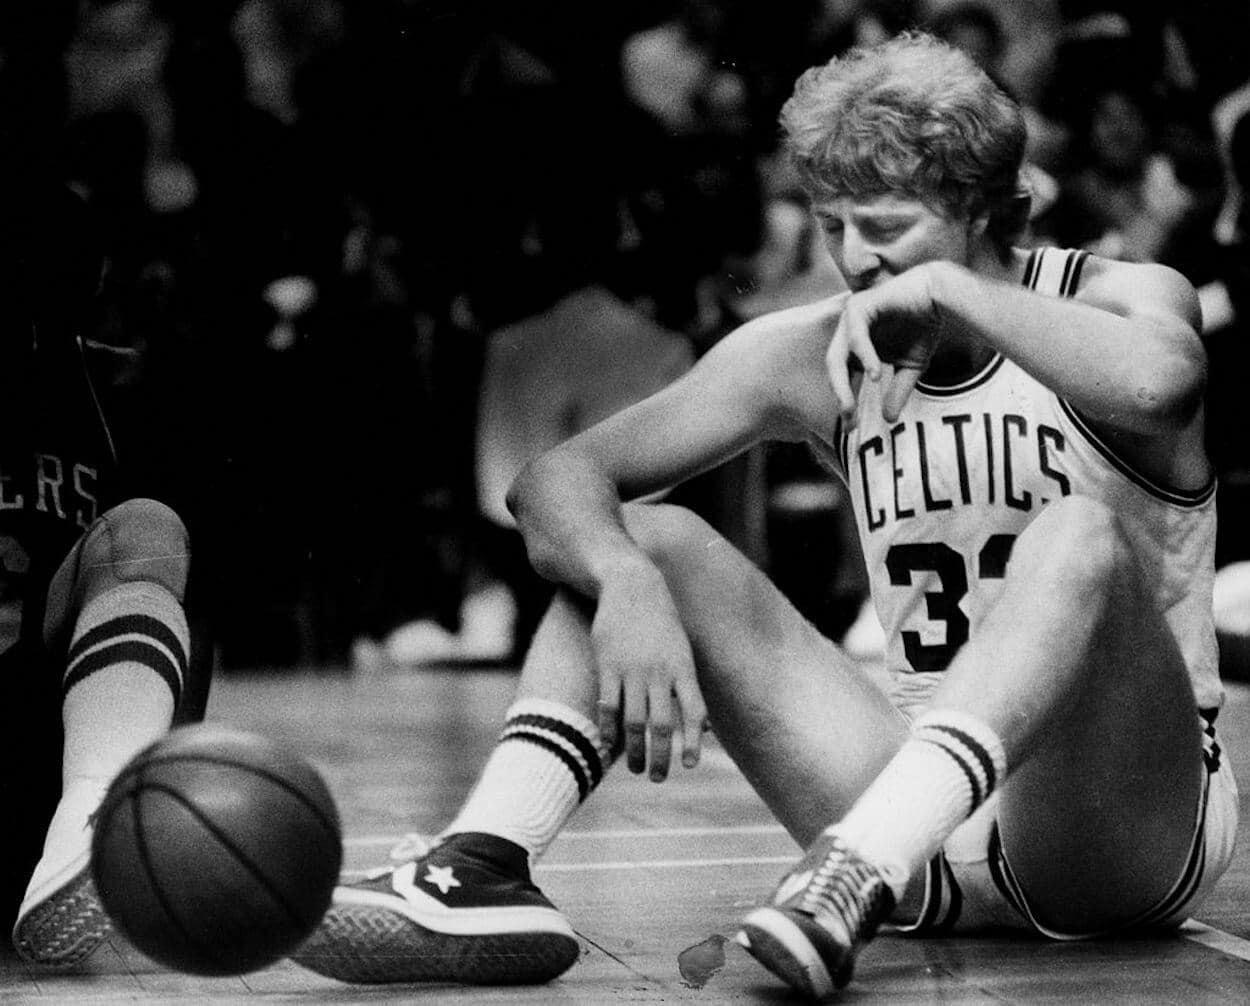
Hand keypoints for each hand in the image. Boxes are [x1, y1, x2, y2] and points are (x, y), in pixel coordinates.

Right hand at [592, 565, 707, 780]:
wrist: (631, 585)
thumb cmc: (661, 621)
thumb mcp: (683, 649)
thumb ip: (690, 688)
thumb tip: (705, 727)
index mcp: (683, 668)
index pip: (694, 711)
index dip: (692, 740)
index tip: (689, 764)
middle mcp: (659, 672)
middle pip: (662, 724)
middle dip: (661, 756)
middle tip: (658, 778)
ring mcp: (632, 670)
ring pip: (634, 721)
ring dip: (635, 750)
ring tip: (636, 769)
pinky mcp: (608, 666)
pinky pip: (608, 706)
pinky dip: (609, 729)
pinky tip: (609, 746)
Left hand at [826, 264, 946, 422]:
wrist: (940, 295)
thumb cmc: (924, 327)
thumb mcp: (911, 367)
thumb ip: (898, 390)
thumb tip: (888, 419)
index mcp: (857, 347)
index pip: (844, 378)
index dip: (847, 402)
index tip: (852, 428)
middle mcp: (849, 333)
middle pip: (834, 369)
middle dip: (840, 396)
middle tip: (847, 419)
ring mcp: (851, 318)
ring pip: (837, 355)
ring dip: (843, 384)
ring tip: (851, 407)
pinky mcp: (860, 305)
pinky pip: (857, 335)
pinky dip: (864, 356)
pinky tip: (875, 374)